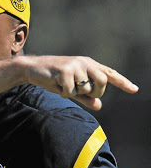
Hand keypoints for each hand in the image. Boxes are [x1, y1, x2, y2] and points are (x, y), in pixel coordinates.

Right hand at [20, 55, 138, 109]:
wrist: (32, 69)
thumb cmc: (52, 78)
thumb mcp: (71, 88)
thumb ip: (85, 96)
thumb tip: (99, 105)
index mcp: (88, 64)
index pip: (109, 73)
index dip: (123, 82)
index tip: (134, 90)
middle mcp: (84, 62)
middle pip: (102, 82)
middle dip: (93, 92)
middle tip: (80, 93)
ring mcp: (75, 65)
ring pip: (85, 89)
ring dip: (73, 93)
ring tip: (61, 86)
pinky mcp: (65, 71)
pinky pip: (71, 91)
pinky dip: (63, 93)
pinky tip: (55, 85)